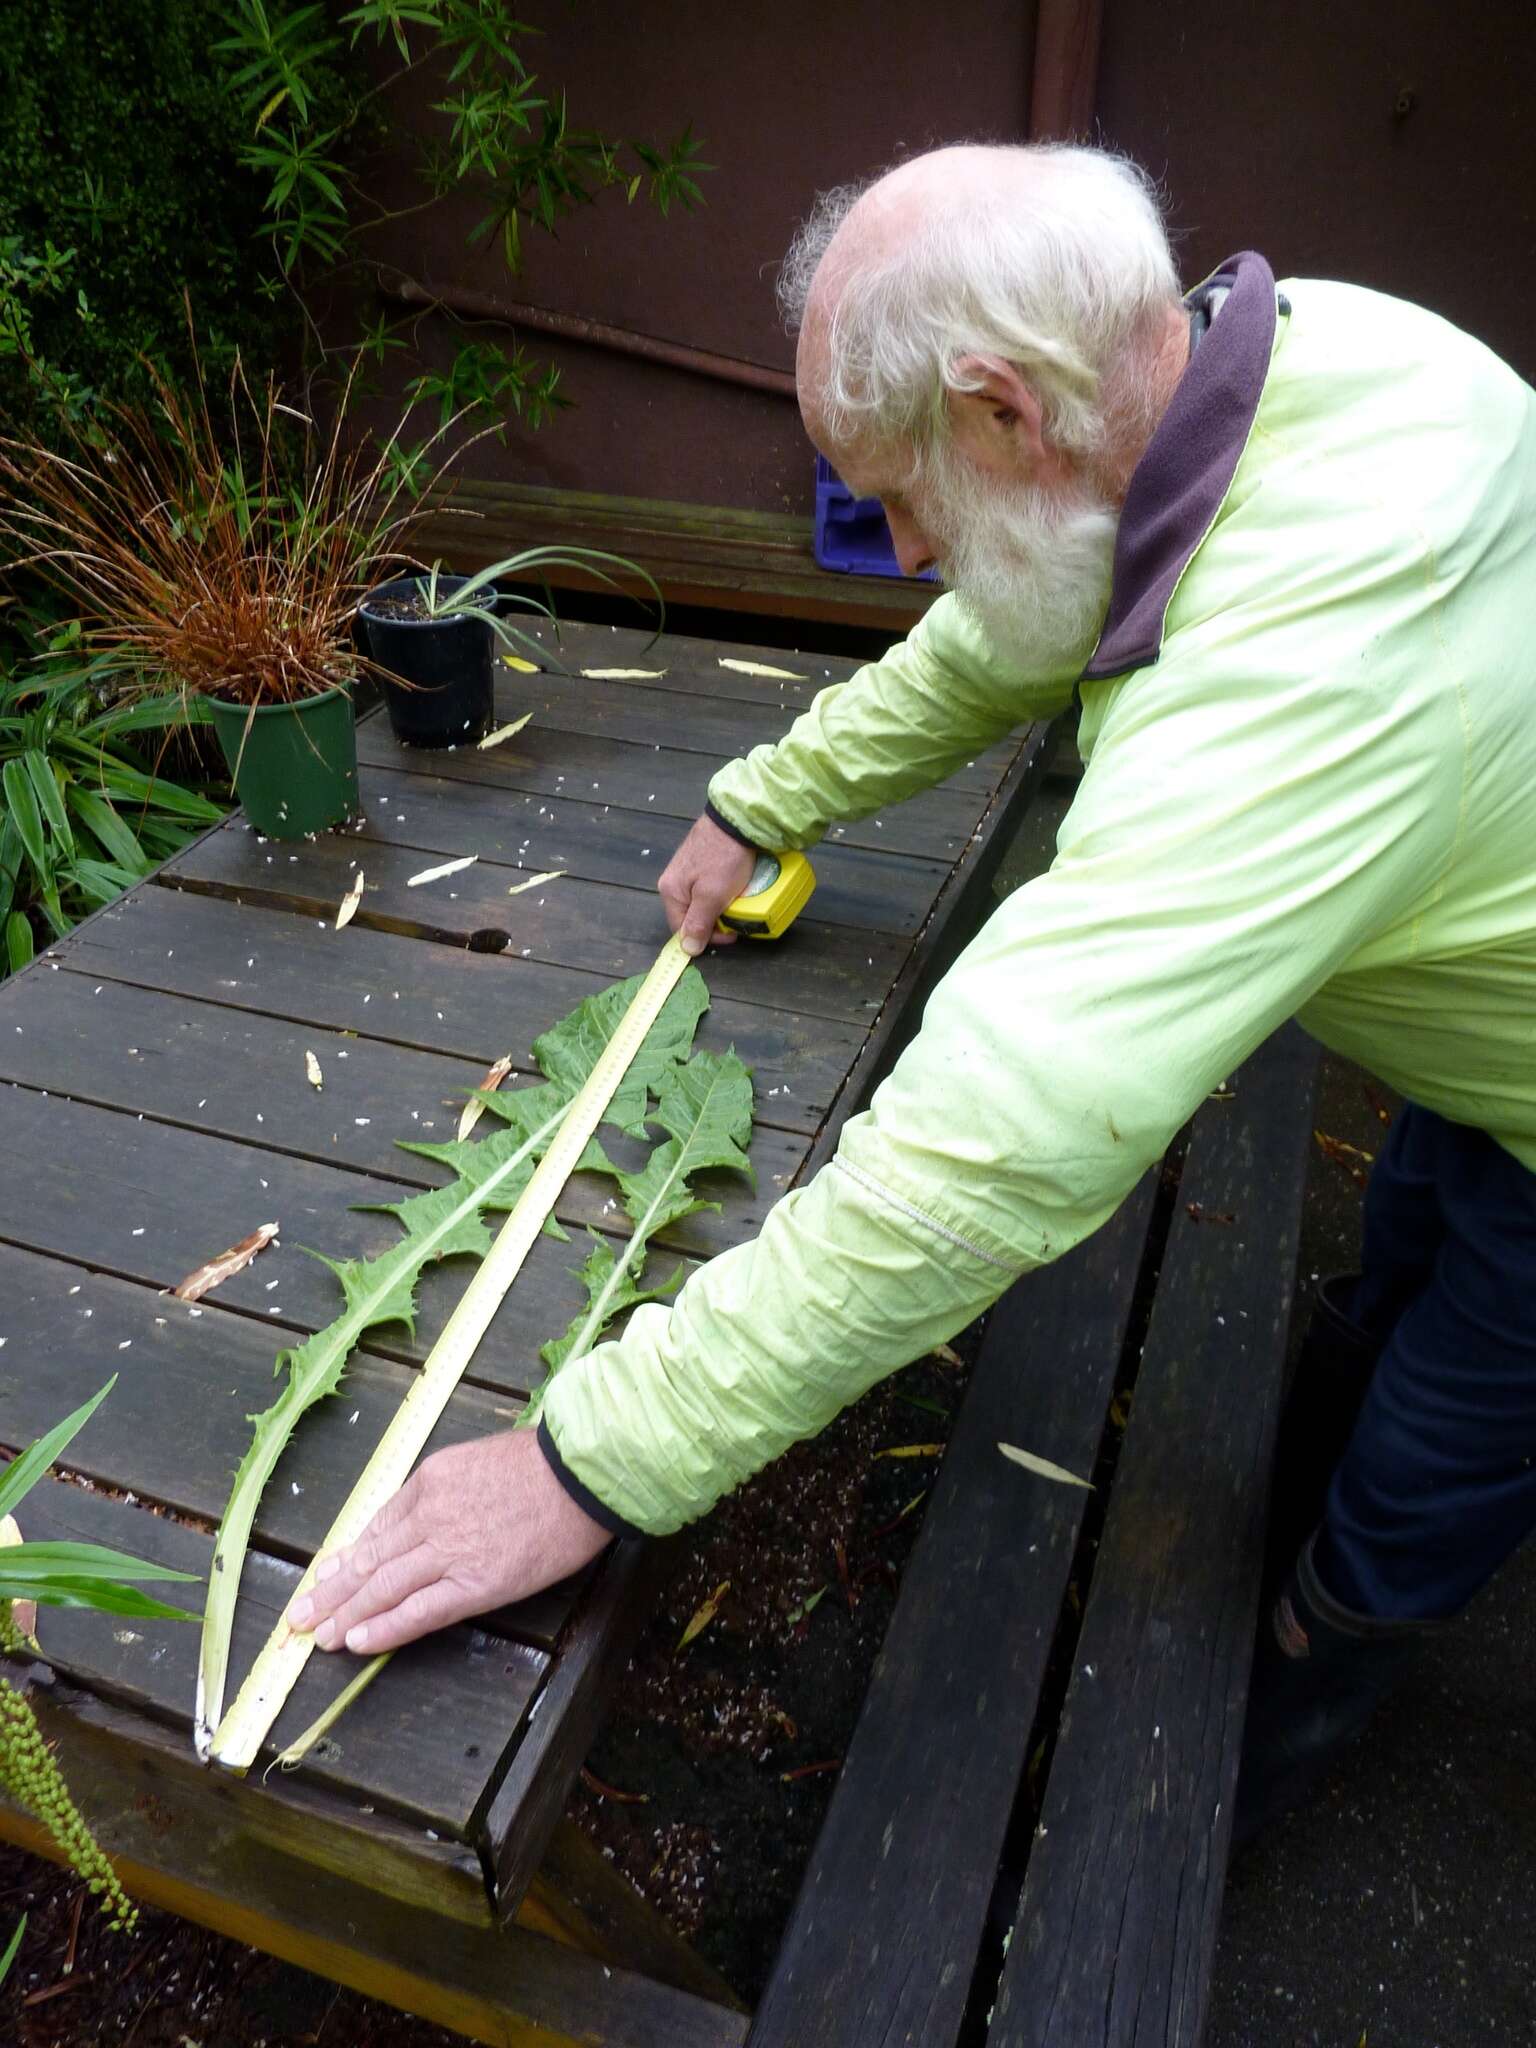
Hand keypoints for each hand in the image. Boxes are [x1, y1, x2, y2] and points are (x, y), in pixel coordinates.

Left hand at [284, 1429, 612, 1655]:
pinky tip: (358, 1641)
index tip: (328, 1572)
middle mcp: (429, 1516)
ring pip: (382, 1587)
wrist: (580, 1472)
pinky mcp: (474, 1584)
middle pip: (369, 1559)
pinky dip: (384, 1628)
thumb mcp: (481, 1460)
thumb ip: (450, 1488)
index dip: (349, 1555)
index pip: (379, 1526)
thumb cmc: (543, 1463)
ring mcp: (449, 1551)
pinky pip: (418, 1611)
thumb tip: (432, 1510)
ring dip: (346, 1614)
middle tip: (302, 1613)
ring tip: (319, 1635)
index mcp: (430, 1481)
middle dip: (332, 1590)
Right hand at [657, 813, 756, 955]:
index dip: (706, 937)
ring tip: (737, 902)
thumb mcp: (712, 897)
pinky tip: (735, 887)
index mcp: (670, 891)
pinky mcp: (701, 860)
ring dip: (720, 907)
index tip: (730, 934)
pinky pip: (709, 886)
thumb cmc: (723, 859)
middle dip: (714, 921)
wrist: (736, 820)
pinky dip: (722, 891)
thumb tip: (687, 950)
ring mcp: (687, 869)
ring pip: (702, 901)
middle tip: (736, 918)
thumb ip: (699, 923)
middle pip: (691, 915)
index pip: (681, 929)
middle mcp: (673, 881)